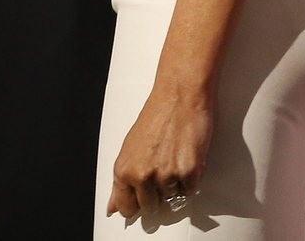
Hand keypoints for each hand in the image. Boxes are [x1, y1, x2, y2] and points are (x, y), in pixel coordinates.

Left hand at [107, 84, 212, 223]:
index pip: (126, 208)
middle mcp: (142, 176)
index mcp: (124, 171)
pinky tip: (186, 157)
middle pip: (151, 207)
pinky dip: (191, 178)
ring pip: (172, 198)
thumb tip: (113, 206)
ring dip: (176, 183)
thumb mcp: (129, 148)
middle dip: (157, 194)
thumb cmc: (157, 115)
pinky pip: (191, 190)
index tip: (142, 200)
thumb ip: (122, 180)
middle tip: (162, 169)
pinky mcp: (189, 172)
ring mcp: (166, 175)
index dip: (136, 204)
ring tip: (175, 156)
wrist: (180, 96)